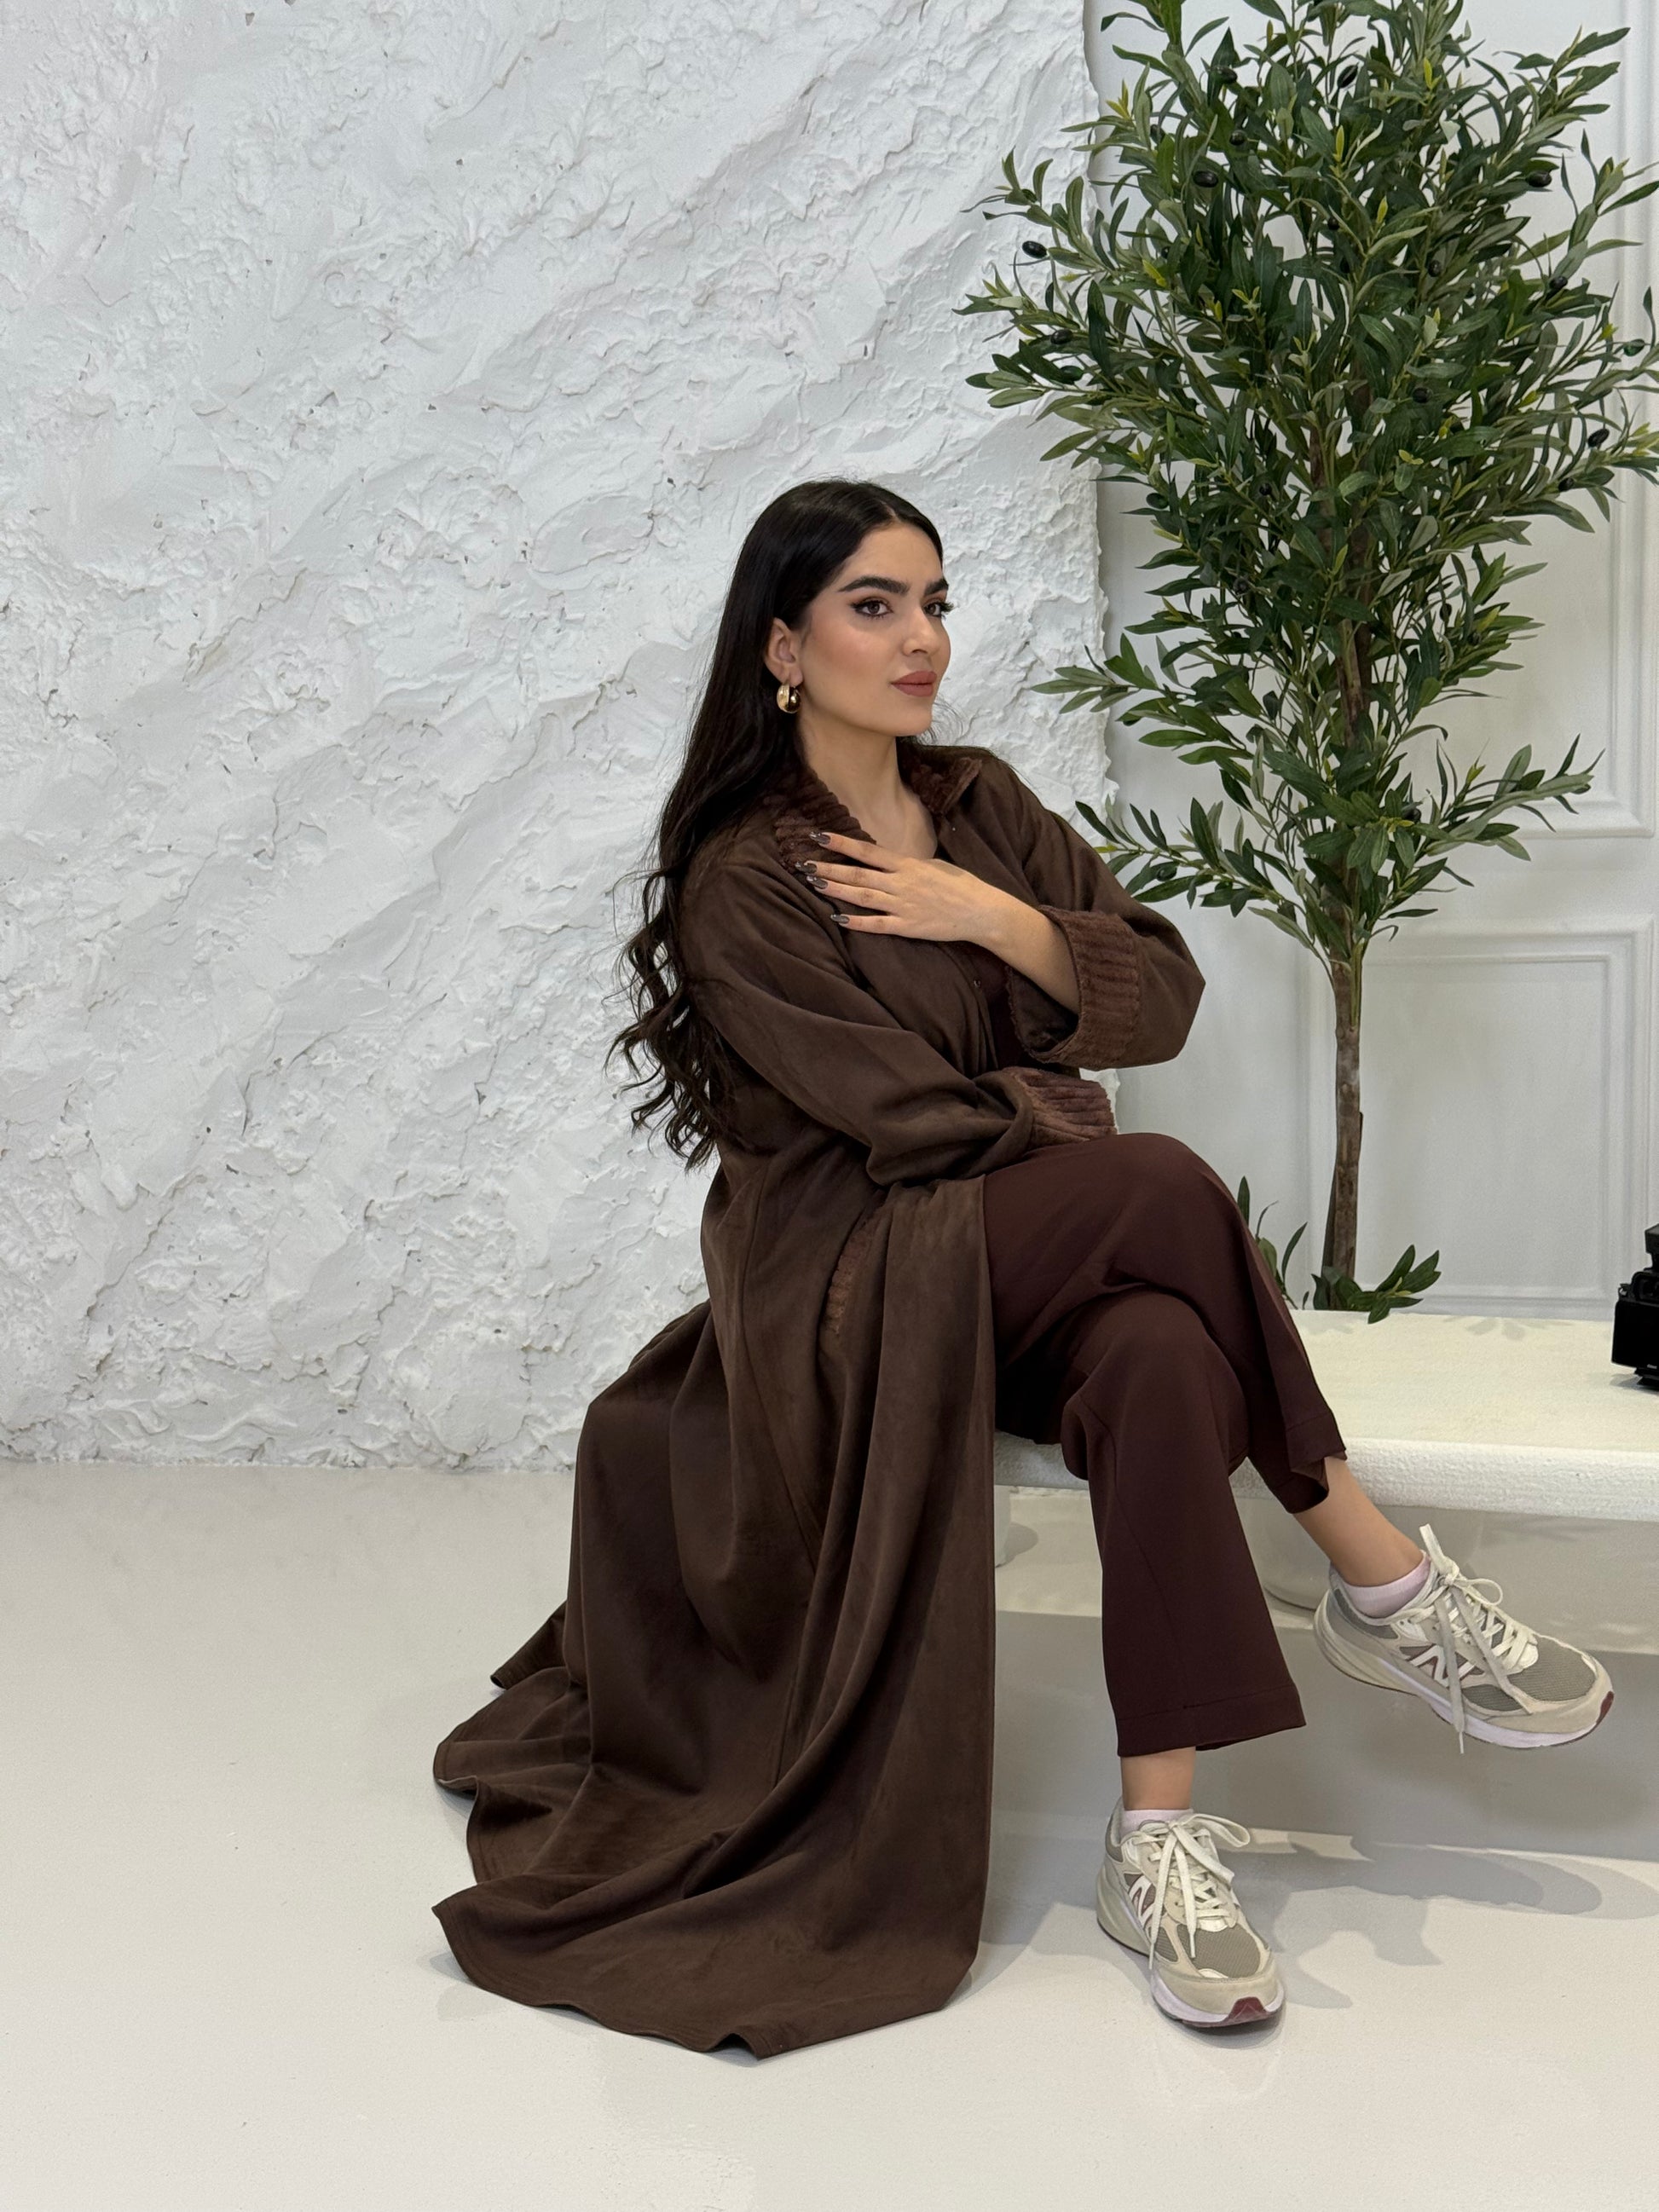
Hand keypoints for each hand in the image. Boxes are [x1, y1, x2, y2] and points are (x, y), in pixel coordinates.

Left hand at [793, 830, 1017, 946]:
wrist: (982, 911)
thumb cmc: (961, 885)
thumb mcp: (934, 865)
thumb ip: (907, 864)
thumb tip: (885, 859)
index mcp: (908, 865)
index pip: (868, 851)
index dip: (842, 842)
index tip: (819, 836)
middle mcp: (902, 883)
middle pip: (858, 874)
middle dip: (829, 868)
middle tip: (803, 863)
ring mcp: (904, 906)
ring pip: (863, 896)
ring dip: (837, 890)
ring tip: (814, 884)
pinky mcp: (908, 928)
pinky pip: (878, 925)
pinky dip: (858, 922)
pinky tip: (838, 918)